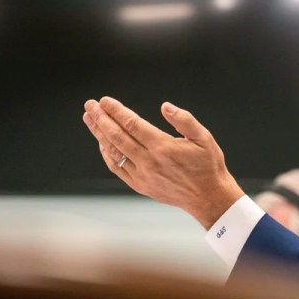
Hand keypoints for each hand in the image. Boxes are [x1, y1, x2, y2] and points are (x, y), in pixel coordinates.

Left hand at [83, 97, 243, 228]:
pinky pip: (117, 167)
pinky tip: (102, 143)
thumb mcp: (204, 138)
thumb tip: (165, 106)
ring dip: (99, 134)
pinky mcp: (140, 185)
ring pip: (113, 151)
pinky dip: (106, 154)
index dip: (117, 111)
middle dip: (101, 119)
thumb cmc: (208, 165)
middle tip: (90, 105)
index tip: (105, 101)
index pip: (132, 124)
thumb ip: (184, 120)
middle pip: (117, 136)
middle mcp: (149, 162)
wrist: (208, 197)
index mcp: (163, 147)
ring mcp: (142, 175)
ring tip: (90, 119)